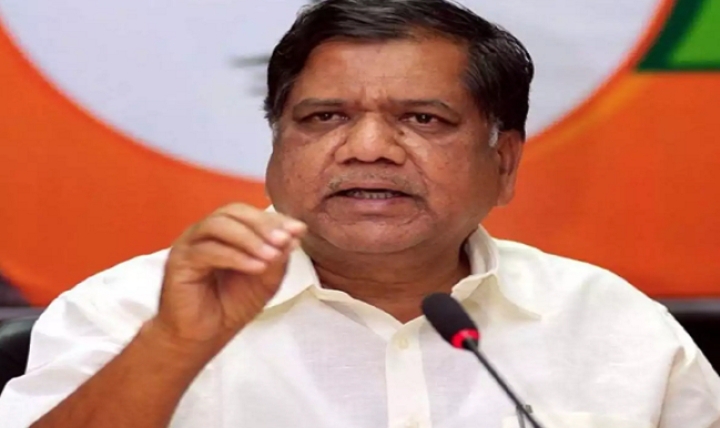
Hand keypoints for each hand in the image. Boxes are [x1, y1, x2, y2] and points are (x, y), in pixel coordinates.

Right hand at [152, 203, 305, 348]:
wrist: (203, 337)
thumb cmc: (231, 306)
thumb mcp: (265, 280)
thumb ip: (277, 257)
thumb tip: (294, 236)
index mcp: (226, 232)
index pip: (250, 214)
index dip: (275, 219)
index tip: (299, 229)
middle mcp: (205, 232)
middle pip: (233, 212)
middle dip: (262, 224)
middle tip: (284, 240)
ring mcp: (190, 244)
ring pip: (219, 225)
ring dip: (250, 238)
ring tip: (272, 256)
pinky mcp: (179, 261)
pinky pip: (208, 251)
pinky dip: (236, 256)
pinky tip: (256, 267)